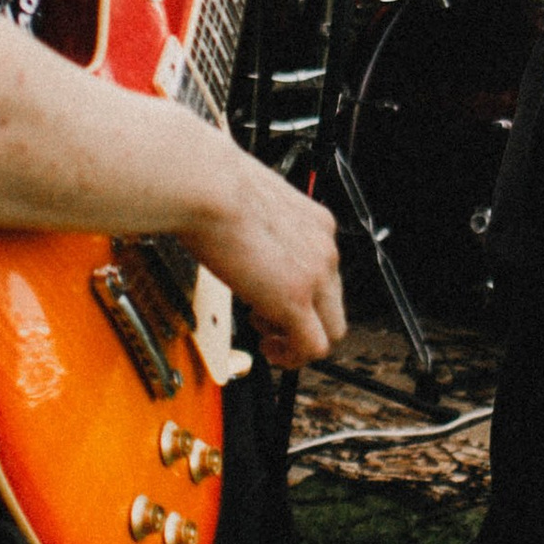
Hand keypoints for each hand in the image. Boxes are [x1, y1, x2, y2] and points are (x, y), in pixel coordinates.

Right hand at [195, 149, 343, 365]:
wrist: (208, 186)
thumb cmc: (214, 186)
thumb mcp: (253, 205)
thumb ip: (261, 227)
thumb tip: (243, 240)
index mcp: (316, 224)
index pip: (325, 273)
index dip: (301, 294)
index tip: (273, 299)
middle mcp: (324, 248)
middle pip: (334, 306)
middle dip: (302, 321)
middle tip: (268, 322)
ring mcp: (315, 275)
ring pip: (330, 331)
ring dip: (296, 340)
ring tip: (263, 332)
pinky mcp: (295, 299)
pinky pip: (311, 348)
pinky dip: (292, 358)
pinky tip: (269, 349)